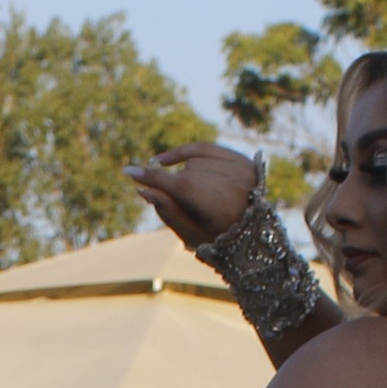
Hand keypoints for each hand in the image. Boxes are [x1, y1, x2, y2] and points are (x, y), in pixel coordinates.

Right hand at [128, 145, 265, 248]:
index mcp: (221, 208)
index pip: (180, 185)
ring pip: (193, 161)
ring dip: (184, 175)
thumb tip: (143, 190)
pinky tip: (168, 159)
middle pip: (185, 174)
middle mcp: (233, 183)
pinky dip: (187, 153)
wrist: (257, 233)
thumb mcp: (191, 235)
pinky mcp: (241, 159)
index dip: (153, 178)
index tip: (128, 172)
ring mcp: (240, 168)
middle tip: (168, 198)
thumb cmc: (219, 239)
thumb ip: (168, 212)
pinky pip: (205, 148)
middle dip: (172, 185)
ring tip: (191, 195)